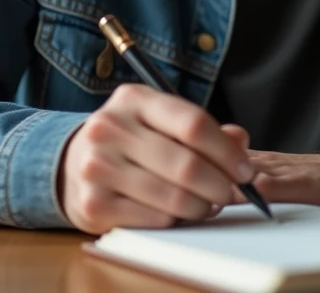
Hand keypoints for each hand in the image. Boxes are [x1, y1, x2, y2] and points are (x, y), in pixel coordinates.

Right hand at [58, 84, 254, 233]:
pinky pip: (154, 219)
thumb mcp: (162, 120)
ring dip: (202, 206)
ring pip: (173, 197)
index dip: (227, 151)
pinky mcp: (93, 203)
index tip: (245, 170)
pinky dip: (176, 220)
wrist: (73, 162)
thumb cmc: (132, 139)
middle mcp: (110, 128)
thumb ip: (202, 128)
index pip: (193, 124)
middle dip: (220, 185)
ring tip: (208, 204)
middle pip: (186, 164)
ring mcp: (97, 167)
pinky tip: (178, 212)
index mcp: (134, 99)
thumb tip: (239, 141)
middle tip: (232, 193)